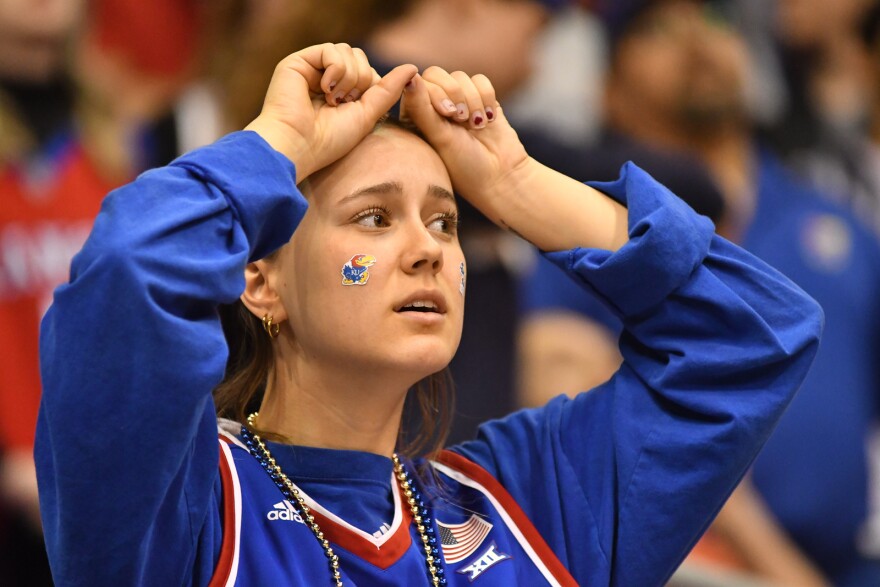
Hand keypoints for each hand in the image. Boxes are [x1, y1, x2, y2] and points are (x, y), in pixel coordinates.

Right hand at [245, 43, 416, 181]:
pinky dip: (335, 71)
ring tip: (333, 99)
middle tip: (344, 103)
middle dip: (361, 79)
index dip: (371, 85)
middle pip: (359, 56)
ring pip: (347, 51)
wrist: (298, 147)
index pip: (368, 70)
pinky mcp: (298, 62)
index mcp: (339, 91)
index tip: (357, 107)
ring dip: (349, 77)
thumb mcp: (367, 114)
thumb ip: (388, 90)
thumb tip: (413, 67)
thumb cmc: (329, 140)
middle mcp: (324, 77)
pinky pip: (331, 50)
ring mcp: (311, 69)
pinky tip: (324, 90)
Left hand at [400, 67, 529, 224]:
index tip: (448, 115)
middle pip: (436, 74)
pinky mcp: (479, 98)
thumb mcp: (440, 137)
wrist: (501, 175)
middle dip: (455, 94)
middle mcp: (433, 106)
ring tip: (477, 126)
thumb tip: (409, 77)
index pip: (417, 84)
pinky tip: (488, 120)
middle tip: (462, 119)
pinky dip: (486, 97)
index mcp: (415, 117)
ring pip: (460, 77)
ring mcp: (457, 101)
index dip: (436, 93)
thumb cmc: (464, 165)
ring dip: (472, 100)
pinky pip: (480, 80)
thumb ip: (422, 107)